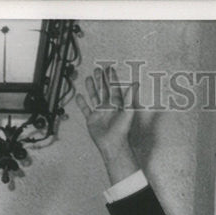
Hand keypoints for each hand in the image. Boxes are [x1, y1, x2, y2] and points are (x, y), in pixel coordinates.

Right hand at [76, 65, 140, 183]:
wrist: (112, 144)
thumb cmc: (122, 130)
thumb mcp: (128, 111)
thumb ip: (130, 96)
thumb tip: (135, 84)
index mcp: (116, 104)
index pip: (113, 88)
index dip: (111, 78)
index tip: (110, 69)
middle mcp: (108, 107)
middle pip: (103, 90)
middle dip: (100, 80)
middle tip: (98, 70)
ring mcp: (99, 113)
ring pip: (94, 97)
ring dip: (91, 88)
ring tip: (88, 78)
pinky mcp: (92, 119)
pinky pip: (86, 109)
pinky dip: (82, 103)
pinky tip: (79, 96)